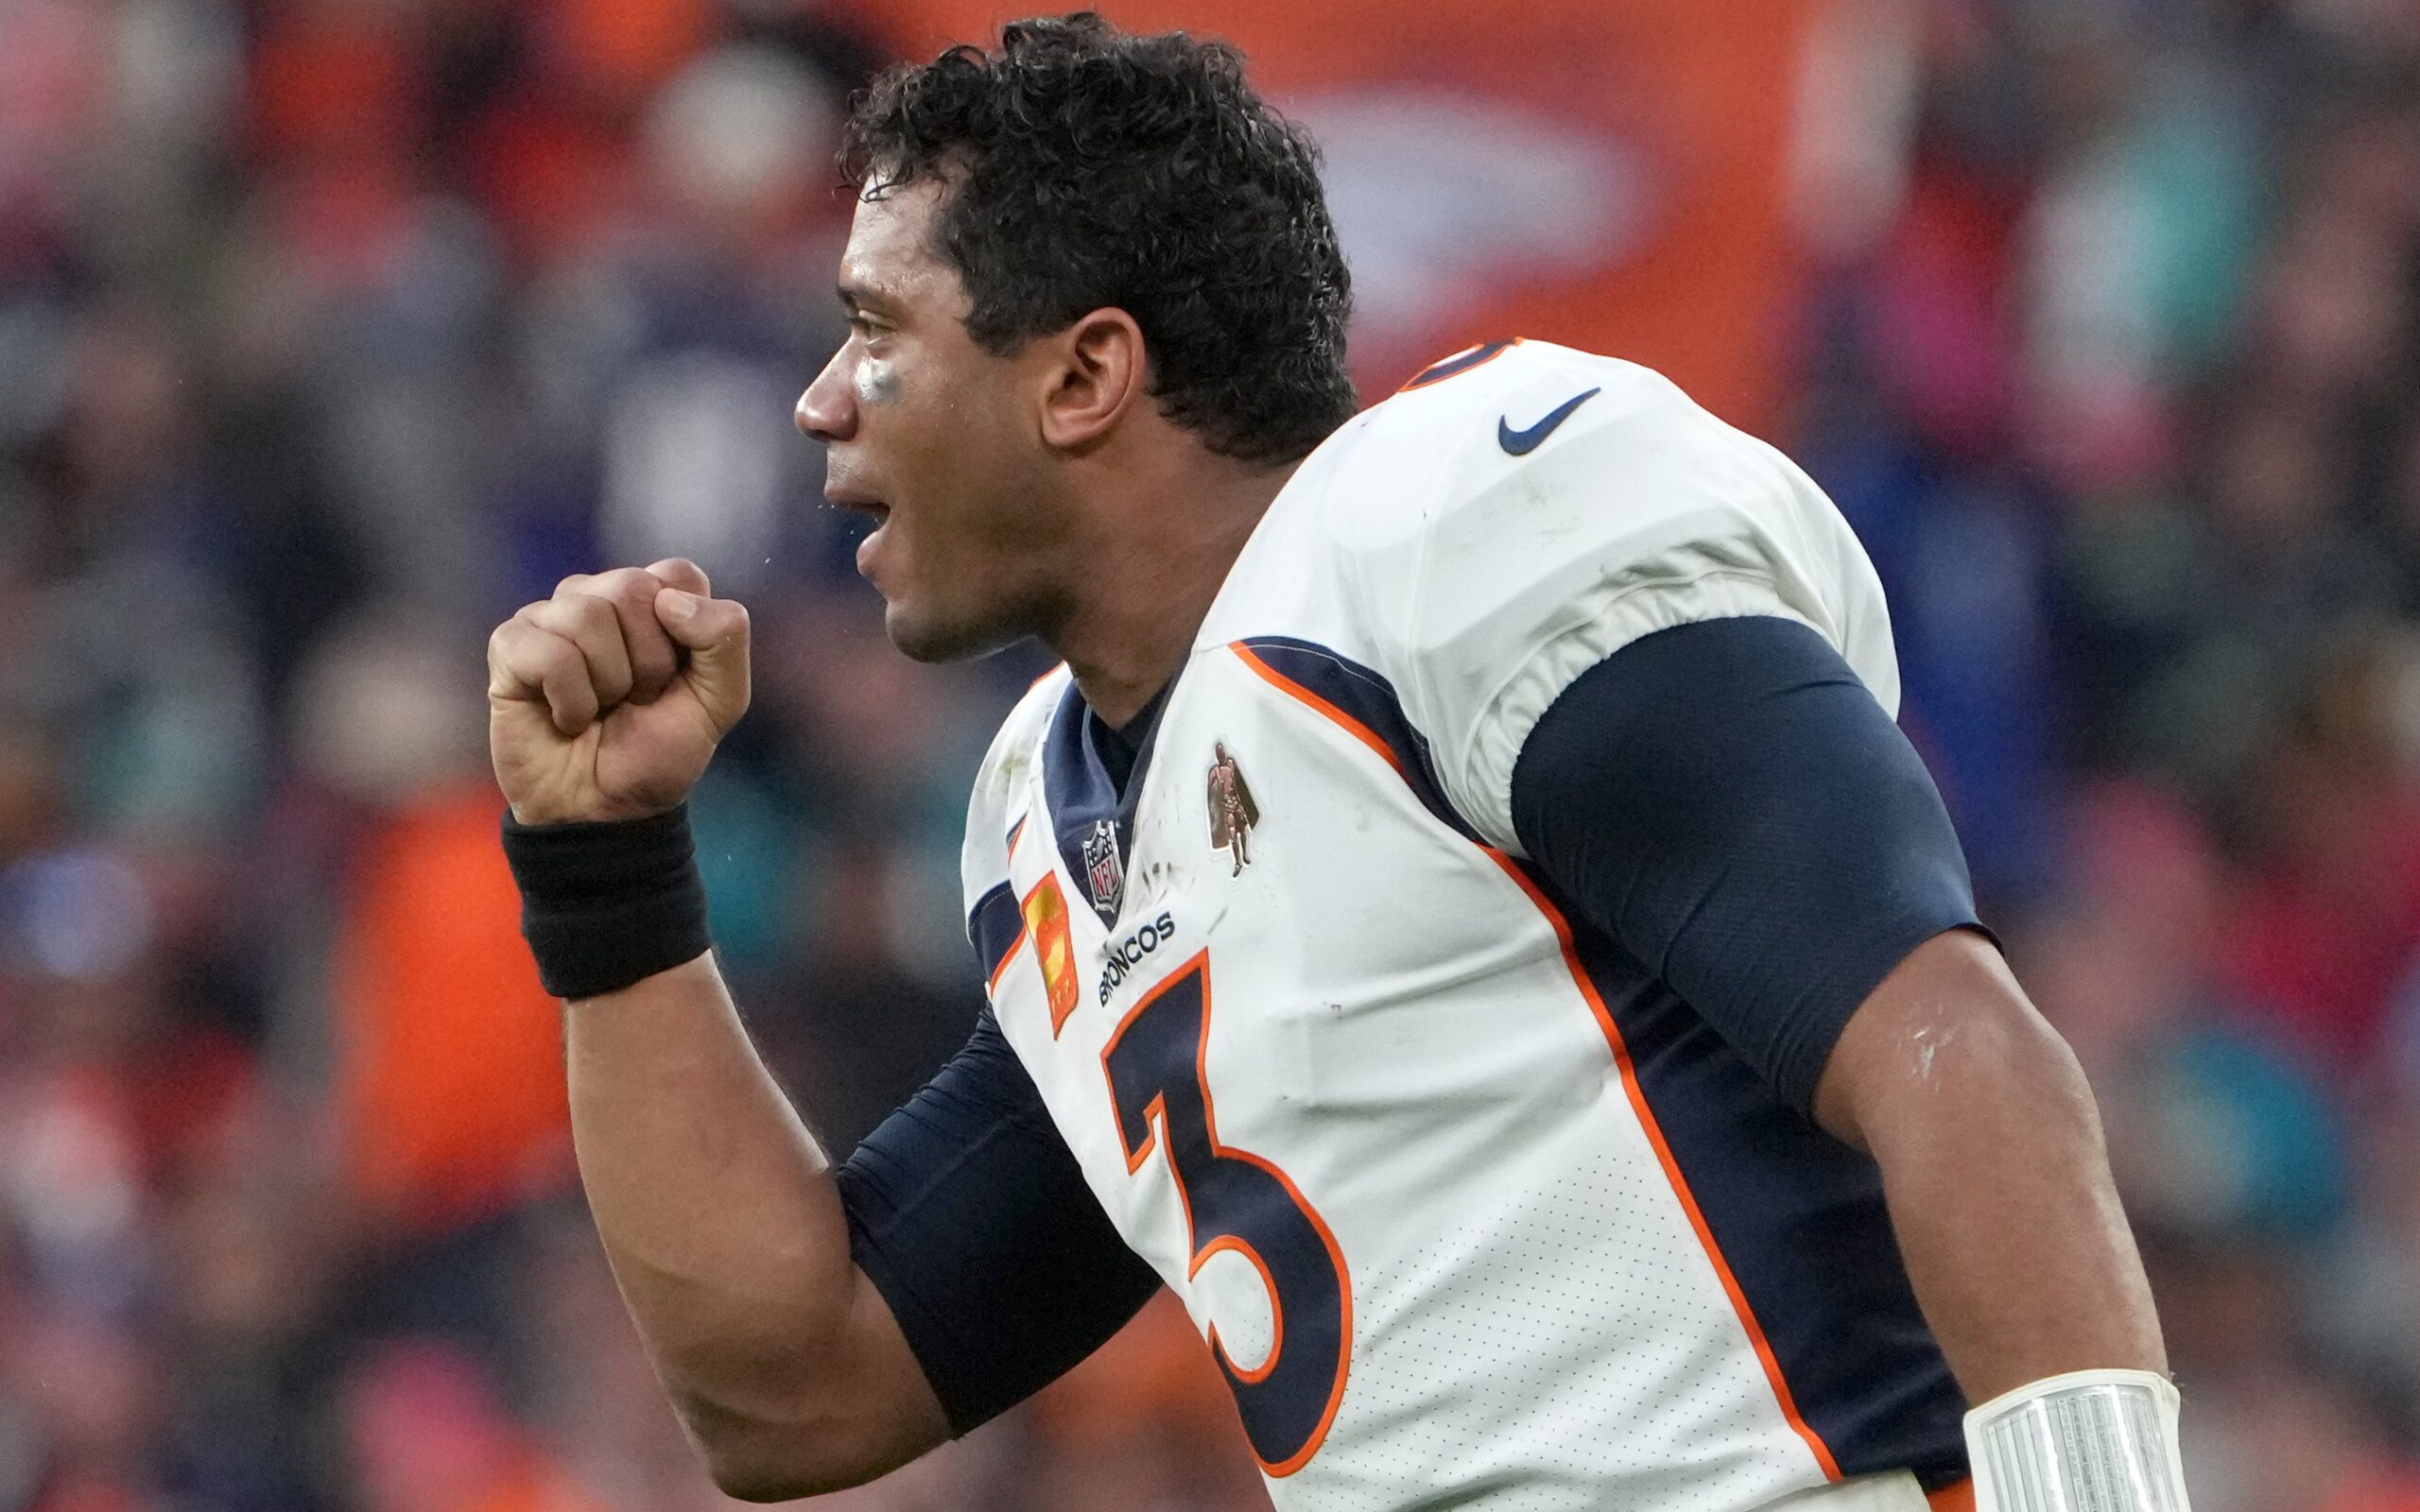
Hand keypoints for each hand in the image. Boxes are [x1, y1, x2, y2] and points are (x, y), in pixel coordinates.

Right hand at [487, 558, 751, 824]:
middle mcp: (598, 597)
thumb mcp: (720, 701)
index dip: (687, 634)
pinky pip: (547, 652)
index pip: (677, 575)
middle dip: (647, 662)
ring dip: (607, 683)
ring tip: (601, 709)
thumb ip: (725, 638)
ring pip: (586, 615)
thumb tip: (670, 600)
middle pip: (630, 588)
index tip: (676, 677)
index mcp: (652, 601)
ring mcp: (550, 618)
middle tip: (636, 698)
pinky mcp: (509, 646)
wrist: (606, 810)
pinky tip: (567, 718)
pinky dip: (571, 700)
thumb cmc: (657, 752)